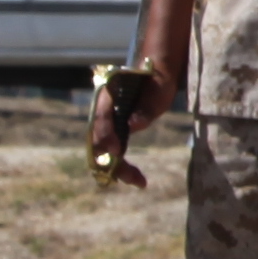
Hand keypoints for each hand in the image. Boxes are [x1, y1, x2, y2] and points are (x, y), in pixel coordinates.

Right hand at [87, 66, 167, 189]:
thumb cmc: (158, 80)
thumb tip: (134, 125)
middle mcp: (101, 111)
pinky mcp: (113, 135)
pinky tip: (139, 180)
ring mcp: (105, 124)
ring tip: (140, 182)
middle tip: (132, 177)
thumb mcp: (158, 88)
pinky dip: (123, 168)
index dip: (105, 133)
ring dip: (118, 169)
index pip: (101, 115)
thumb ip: (147, 104)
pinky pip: (112, 155)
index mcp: (108, 93)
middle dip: (110, 161)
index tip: (115, 150)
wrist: (154, 76)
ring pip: (103, 152)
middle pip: (98, 139)